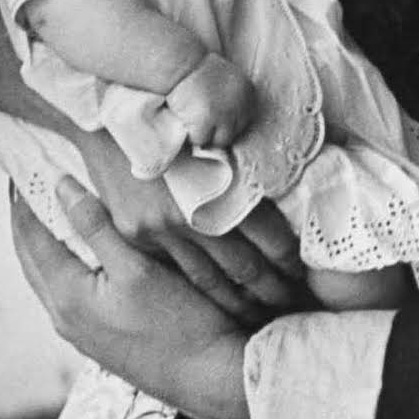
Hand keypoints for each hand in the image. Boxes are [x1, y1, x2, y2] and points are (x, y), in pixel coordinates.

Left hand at [13, 178, 252, 418]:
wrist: (209, 378)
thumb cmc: (180, 322)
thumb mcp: (138, 266)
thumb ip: (96, 227)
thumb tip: (61, 187)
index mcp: (67, 296)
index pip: (30, 238)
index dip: (24, 203)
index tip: (21, 172)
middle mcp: (64, 317)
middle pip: (30, 260)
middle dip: (26, 222)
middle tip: (27, 186)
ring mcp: (80, 333)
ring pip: (47, 279)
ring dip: (43, 245)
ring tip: (50, 212)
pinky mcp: (98, 341)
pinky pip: (66, 294)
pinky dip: (63, 265)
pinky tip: (81, 254)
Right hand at [76, 129, 304, 322]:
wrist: (112, 103)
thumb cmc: (178, 107)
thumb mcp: (225, 126)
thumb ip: (255, 161)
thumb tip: (289, 188)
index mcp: (225, 188)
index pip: (274, 240)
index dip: (294, 263)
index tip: (306, 276)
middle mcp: (194, 215)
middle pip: (246, 269)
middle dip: (272, 292)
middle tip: (290, 305)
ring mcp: (160, 229)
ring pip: (209, 281)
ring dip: (237, 302)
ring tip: (258, 315)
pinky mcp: (134, 233)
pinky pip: (173, 271)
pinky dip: (196, 291)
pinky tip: (211, 304)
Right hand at [167, 53, 257, 147]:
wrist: (183, 64)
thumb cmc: (199, 67)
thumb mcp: (227, 77)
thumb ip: (232, 96)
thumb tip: (229, 119)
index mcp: (248, 92)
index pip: (244, 120)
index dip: (228, 122)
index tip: (216, 121)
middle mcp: (240, 105)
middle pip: (233, 133)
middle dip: (218, 131)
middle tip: (203, 123)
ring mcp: (224, 115)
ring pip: (218, 141)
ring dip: (206, 135)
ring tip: (194, 123)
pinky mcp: (206, 122)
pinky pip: (200, 139)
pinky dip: (192, 134)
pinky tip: (186, 121)